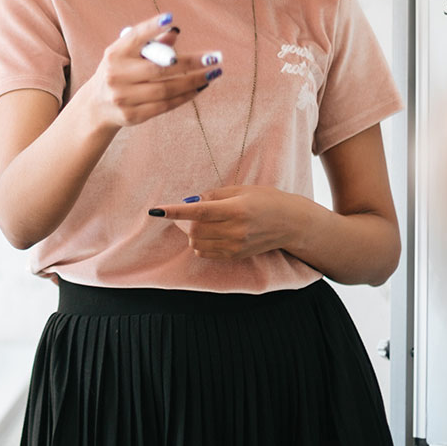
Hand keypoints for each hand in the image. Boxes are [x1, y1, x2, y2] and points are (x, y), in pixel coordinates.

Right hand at [81, 13, 222, 130]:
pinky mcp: (131, 115)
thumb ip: (149, 44)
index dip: (151, 26)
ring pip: (166, 89)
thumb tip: (174, 32)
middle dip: (191, 62)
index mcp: (114, 54)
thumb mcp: (126, 55)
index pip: (135, 37)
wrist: (96, 106)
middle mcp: (116, 74)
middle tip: (215, 58)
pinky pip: (164, 105)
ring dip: (193, 81)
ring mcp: (123, 97)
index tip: (170, 17)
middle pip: (160, 68)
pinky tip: (199, 88)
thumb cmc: (119, 72)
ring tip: (213, 74)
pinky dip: (184, 96)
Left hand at [152, 186, 308, 260]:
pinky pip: (206, 253)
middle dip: (185, 222)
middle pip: (194, 230)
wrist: (290, 223)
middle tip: (189, 213)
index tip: (156, 210)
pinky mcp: (235, 255)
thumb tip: (189, 201)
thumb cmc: (266, 200)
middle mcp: (235, 230)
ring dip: (192, 233)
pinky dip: (200, 244)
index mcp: (236, 209)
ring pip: (197, 243)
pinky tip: (210, 234)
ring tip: (204, 223)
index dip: (175, 212)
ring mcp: (235, 245)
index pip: (198, 212)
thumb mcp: (241, 190)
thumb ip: (214, 195)